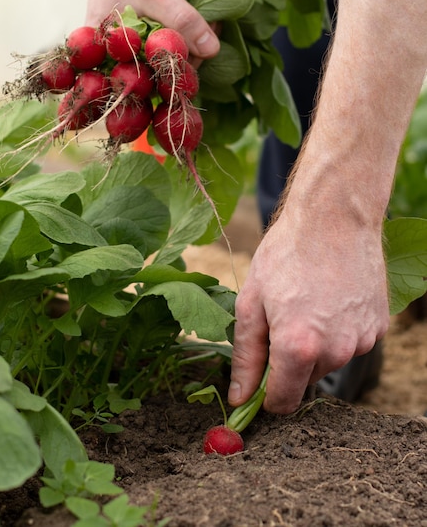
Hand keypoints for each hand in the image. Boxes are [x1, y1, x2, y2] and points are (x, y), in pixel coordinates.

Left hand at [228, 204, 389, 414]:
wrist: (334, 217)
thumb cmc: (286, 254)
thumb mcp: (251, 302)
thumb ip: (246, 357)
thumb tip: (240, 400)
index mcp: (298, 348)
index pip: (282, 402)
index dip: (266, 394)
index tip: (260, 375)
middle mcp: (336, 352)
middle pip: (305, 379)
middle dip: (290, 359)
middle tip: (283, 315)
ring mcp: (362, 340)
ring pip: (329, 360)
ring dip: (316, 343)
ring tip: (309, 300)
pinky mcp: (378, 327)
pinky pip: (351, 342)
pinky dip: (339, 329)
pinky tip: (331, 298)